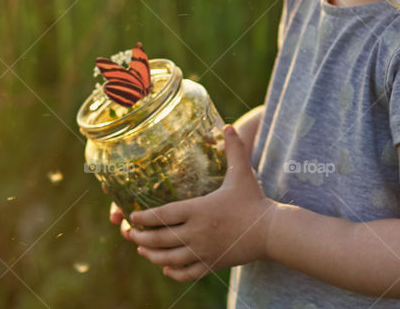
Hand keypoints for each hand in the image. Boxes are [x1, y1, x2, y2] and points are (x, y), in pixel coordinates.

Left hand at [111, 125, 276, 281]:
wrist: (270, 231)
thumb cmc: (254, 200)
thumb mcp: (242, 173)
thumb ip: (234, 149)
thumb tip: (230, 126)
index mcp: (199, 210)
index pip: (163, 215)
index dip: (145, 217)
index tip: (131, 217)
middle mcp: (197, 232)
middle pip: (161, 238)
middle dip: (141, 237)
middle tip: (129, 234)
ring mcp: (204, 251)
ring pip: (169, 259)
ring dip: (152, 255)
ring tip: (142, 250)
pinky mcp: (212, 264)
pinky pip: (187, 272)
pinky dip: (174, 272)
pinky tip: (166, 269)